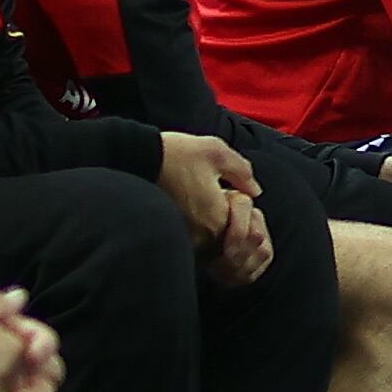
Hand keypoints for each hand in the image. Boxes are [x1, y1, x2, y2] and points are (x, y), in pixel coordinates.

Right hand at [157, 132, 270, 285]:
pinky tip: (187, 204)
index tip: (230, 192)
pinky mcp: (170, 233)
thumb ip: (243, 172)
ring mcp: (183, 237)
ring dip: (212, 224)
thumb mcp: (217, 152)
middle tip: (216, 195)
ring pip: (211, 240)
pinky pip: (193, 239)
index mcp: (216, 216)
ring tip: (200, 199)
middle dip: (229, 218)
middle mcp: (200, 234)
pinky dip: (196, 226)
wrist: (137, 158)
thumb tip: (255, 191)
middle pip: (229, 237)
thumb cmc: (177, 153)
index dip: (242, 209)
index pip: (245, 227)